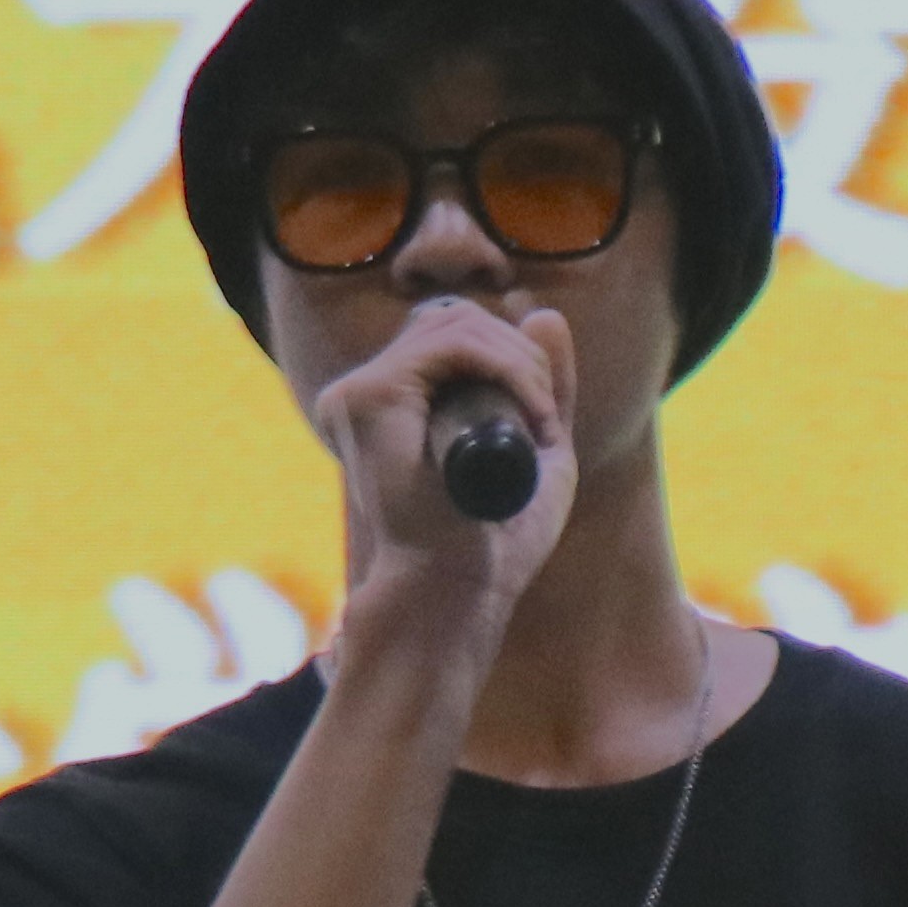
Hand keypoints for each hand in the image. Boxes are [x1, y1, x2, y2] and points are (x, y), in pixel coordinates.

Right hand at [310, 295, 576, 625]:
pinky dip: (504, 366)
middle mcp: (364, 392)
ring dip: (518, 362)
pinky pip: (449, 346)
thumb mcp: (535, 452)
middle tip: (549, 419)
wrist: (457, 593)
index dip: (511, 355)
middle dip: (520, 355)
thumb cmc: (493, 542)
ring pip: (456, 326)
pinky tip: (528, 408)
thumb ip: (542, 388)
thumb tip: (545, 313)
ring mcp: (359, 392)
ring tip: (542, 420)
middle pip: (455, 320)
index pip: (452, 335)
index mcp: (390, 405)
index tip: (546, 416)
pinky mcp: (368, 397)